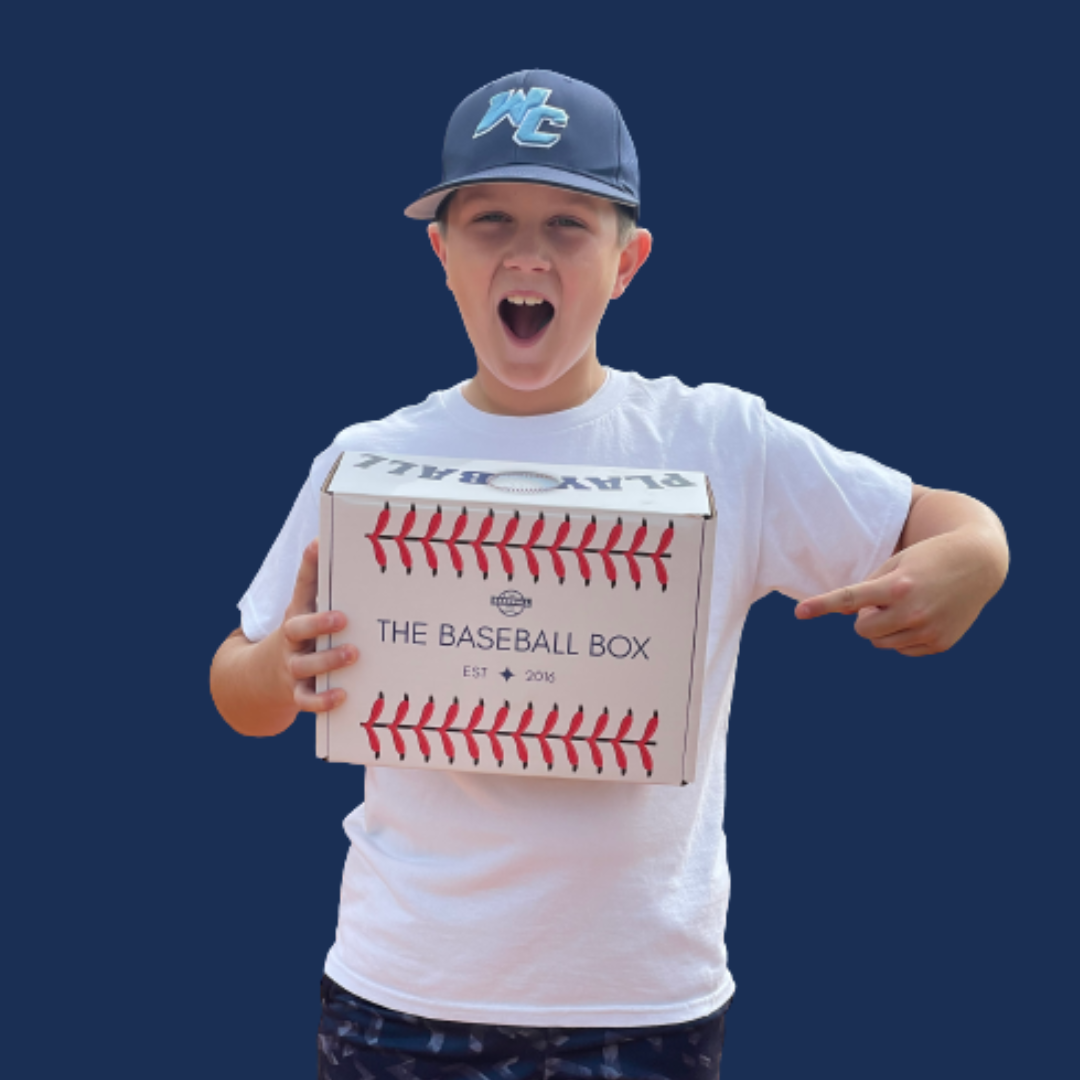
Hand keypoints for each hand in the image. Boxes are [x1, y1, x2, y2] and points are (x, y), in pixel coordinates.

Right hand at [280, 538, 357, 709]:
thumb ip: (319, 581)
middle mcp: (292, 641)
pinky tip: (342, 695)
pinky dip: (323, 700)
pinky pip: (307, 700)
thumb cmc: (298, 636)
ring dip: (328, 660)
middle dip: (319, 623)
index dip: (309, 565)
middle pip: (297, 629)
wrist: (259, 678)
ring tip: (352, 654)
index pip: (301, 587)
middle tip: (342, 618)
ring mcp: (292, 668)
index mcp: (297, 615)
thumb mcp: (304, 609)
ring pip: (306, 665)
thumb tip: (329, 541)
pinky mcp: (296, 693)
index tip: (319, 545)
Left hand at [793, 531, 1000, 656]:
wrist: (978, 562)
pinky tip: (923, 617)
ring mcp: (928, 631)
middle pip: (862, 629)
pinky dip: (904, 636)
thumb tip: (845, 614)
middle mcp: (912, 611)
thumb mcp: (896, 564)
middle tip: (884, 600)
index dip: (822, 605)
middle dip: (866, 617)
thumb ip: (867, 588)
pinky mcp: (940, 644)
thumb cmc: (928, 558)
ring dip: (884, 628)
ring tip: (907, 605)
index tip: (799, 612)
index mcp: (898, 586)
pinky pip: (903, 650)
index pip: (851, 598)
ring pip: (881, 643)